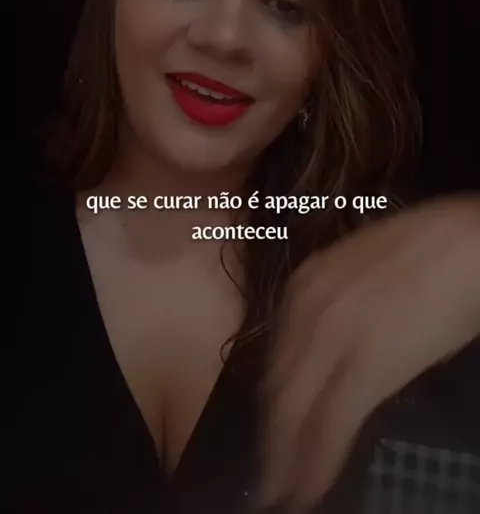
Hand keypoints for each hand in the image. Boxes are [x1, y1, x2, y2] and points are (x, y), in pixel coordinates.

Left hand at [259, 195, 479, 511]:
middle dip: (271, 439)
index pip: (278, 358)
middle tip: (267, 476)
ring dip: (287, 459)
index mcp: (306, 285)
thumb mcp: (364, 270)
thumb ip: (340, 305)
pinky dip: (315, 463)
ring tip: (281, 491)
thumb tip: (337, 346)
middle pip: (278, 388)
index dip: (272, 400)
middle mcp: (307, 311)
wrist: (465, 243)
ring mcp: (333, 338)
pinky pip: (330, 424)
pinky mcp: (365, 368)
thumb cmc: (429, 249)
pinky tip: (309, 487)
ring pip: (295, 412)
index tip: (270, 428)